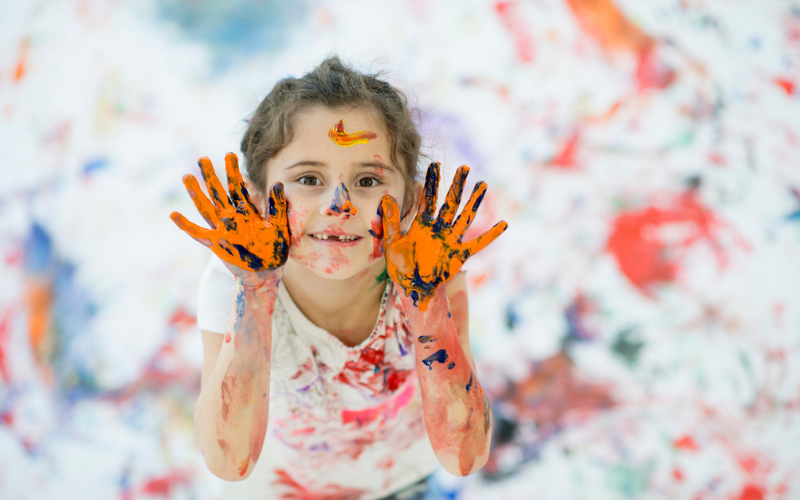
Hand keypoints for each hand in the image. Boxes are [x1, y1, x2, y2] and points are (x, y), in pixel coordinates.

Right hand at [170, 153, 289, 284]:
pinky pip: (198, 233)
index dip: (233, 171)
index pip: (238, 186)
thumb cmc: (275, 250)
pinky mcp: (216, 243)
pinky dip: (185, 225)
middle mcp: (232, 217)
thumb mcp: (280, 226)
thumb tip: (278, 183)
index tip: (229, 154)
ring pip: (206, 207)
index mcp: (247, 211)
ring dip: (196, 193)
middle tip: (202, 158)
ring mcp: (222, 229)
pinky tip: (174, 215)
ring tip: (187, 177)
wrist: (267, 273)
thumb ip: (277, 206)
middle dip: (211, 176)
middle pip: (219, 192)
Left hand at [380, 162, 507, 309]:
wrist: (414, 290)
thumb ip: (391, 220)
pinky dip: (491, 235)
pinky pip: (478, 243)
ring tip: (482, 185)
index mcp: (422, 225)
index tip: (435, 164)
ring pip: (465, 216)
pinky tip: (503, 224)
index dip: (432, 182)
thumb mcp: (392, 242)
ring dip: (474, 202)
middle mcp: (438, 229)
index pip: (428, 199)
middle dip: (457, 185)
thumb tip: (386, 196)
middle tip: (464, 167)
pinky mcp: (460, 254)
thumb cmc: (401, 267)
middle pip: (450, 202)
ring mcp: (451, 240)